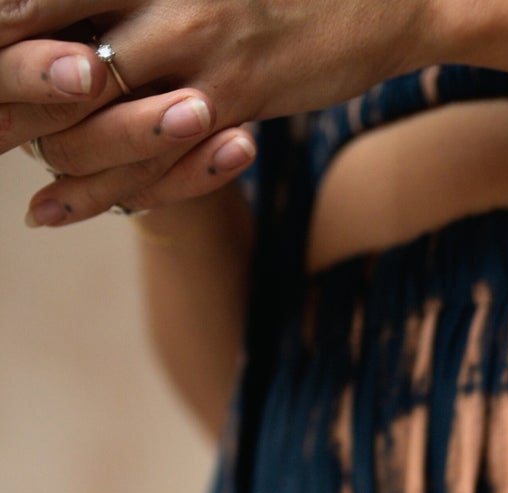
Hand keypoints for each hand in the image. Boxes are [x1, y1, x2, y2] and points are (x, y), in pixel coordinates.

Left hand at [0, 0, 444, 220]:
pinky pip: (155, 165)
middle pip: (52, 61)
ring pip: (94, 122)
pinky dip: (100, 197)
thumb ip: (136, 2)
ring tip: (14, 183)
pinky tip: (52, 210)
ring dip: (49, 157)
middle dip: (6, 101)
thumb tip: (53, 16)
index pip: (43, 0)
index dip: (2, 35)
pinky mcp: (237, 101)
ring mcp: (199, 51)